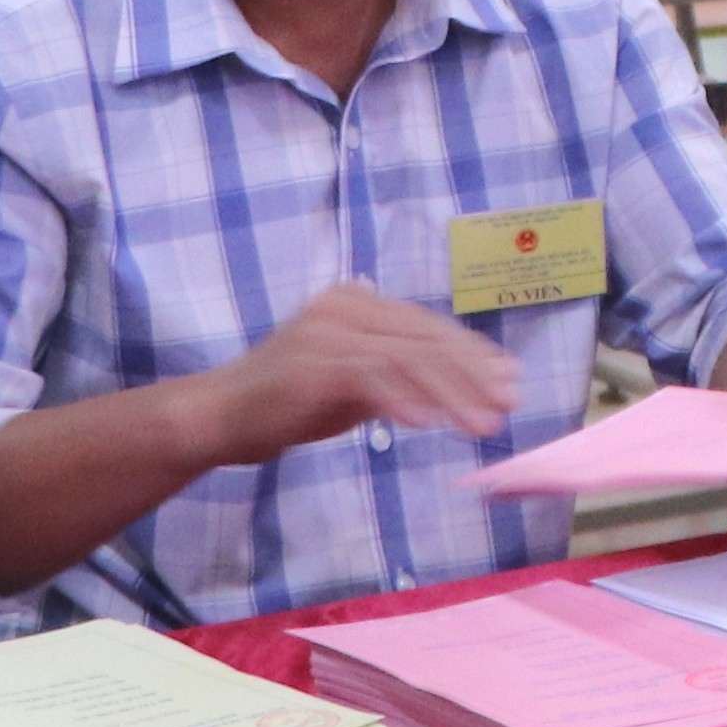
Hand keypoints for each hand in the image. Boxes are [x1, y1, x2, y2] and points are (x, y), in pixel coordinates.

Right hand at [210, 281, 521, 463]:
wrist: (218, 417)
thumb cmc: (286, 403)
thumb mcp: (353, 385)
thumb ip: (399, 377)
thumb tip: (463, 387)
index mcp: (356, 301)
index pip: (428, 325)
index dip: (472, 353)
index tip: (509, 380)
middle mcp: (345, 305)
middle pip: (425, 337)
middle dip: (473, 374)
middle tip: (508, 403)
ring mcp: (327, 330)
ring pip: (407, 358)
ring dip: (451, 393)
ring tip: (481, 424)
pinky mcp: (312, 362)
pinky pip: (372, 377)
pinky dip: (405, 399)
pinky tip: (428, 424)